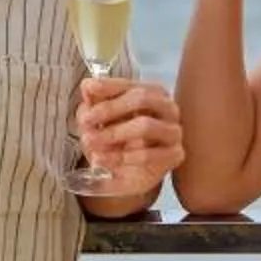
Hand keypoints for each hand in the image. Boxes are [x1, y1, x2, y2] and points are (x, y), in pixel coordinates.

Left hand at [76, 77, 185, 201]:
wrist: (125, 177)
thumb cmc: (115, 142)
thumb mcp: (98, 122)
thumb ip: (93, 104)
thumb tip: (87, 86)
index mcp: (152, 94)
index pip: (131, 83)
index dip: (109, 85)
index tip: (88, 88)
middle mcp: (168, 108)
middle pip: (142, 98)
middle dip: (110, 108)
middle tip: (85, 120)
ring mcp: (173, 132)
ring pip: (146, 126)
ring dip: (113, 133)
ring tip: (90, 141)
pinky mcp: (174, 155)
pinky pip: (148, 155)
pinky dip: (120, 157)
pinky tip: (100, 160)